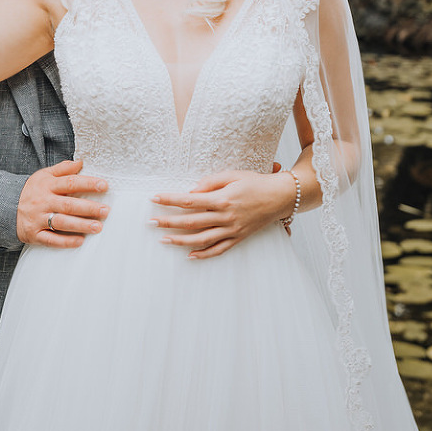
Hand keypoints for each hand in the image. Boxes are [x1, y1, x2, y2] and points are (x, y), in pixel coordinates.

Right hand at [17, 159, 109, 247]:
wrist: (5, 207)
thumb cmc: (32, 190)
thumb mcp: (44, 175)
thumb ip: (63, 168)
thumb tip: (81, 162)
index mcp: (47, 185)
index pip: (70, 183)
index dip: (88, 184)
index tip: (104, 185)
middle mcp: (43, 202)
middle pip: (69, 205)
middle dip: (89, 208)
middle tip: (106, 211)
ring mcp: (38, 219)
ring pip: (62, 223)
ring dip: (81, 225)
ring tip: (98, 227)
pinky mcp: (34, 234)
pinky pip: (51, 239)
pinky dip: (66, 241)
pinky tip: (80, 241)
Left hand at [150, 163, 289, 259]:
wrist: (280, 197)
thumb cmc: (255, 182)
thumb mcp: (233, 175)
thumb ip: (210, 182)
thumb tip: (191, 191)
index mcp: (222, 199)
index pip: (189, 200)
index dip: (170, 200)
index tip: (154, 198)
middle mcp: (226, 217)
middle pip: (191, 222)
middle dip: (168, 222)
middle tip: (151, 222)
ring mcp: (232, 230)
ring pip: (201, 239)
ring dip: (180, 241)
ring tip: (163, 239)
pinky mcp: (239, 238)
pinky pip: (219, 249)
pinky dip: (204, 254)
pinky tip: (189, 255)